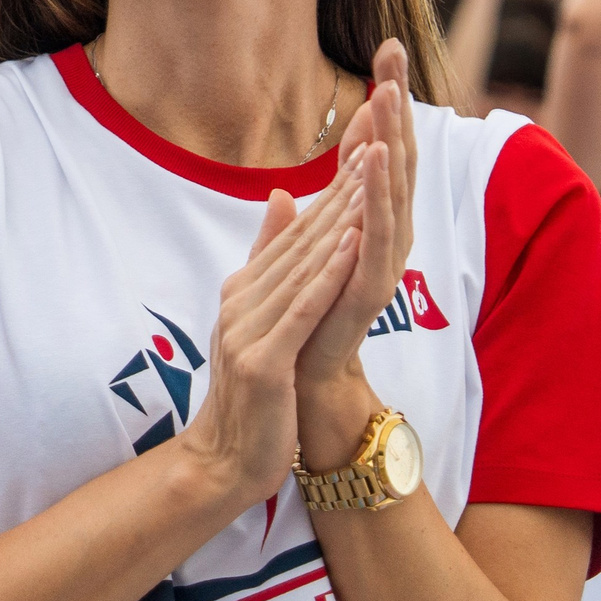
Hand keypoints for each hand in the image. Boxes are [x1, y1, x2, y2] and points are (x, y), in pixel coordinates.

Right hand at [173, 170, 366, 515]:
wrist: (225, 460)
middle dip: (342, 188)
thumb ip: (269, 259)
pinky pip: (302, 310)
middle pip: (302, 240)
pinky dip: (328, 274)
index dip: (333, 187)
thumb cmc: (253, 394)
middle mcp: (240, 302)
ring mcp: (247, 331)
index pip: (296, 233)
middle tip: (375, 139)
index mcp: (242, 290)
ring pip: (305, 266)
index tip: (366, 144)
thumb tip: (281, 196)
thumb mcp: (260, 318)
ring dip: (341, 218)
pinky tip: (353, 242)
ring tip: (371, 175)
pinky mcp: (263, 362)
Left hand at [297, 39, 417, 381]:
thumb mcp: (316, 243)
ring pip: (393, 186)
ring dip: (390, 138)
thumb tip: (333, 154)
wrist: (306, 376)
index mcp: (374, 217)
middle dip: (396, 102)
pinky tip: (372, 158)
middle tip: (392, 50)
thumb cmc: (312, 311)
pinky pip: (377, 232)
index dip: (387, 98)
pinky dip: (376, 193)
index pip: (382, 145)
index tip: (385, 46)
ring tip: (386, 93)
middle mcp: (389, 231)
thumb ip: (328, 199)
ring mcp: (385, 257)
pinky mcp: (373, 286)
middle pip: (396, 153)